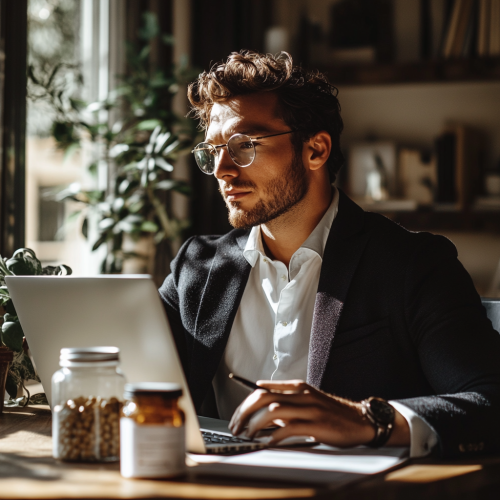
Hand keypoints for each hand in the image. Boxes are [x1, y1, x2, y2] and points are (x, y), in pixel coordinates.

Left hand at [229, 380, 409, 447]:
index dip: (245, 403)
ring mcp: (309, 409)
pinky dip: (275, 436)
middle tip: (236, 427)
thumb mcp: (308, 401)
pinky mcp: (316, 425)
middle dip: (245, 412)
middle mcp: (301, 395)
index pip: (263, 389)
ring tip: (249, 435)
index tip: (235, 415)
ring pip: (273, 411)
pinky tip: (269, 442)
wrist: (359, 420)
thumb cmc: (331, 413)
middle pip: (263, 397)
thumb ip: (287, 404)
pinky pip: (289, 428)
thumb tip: (263, 411)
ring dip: (256, 424)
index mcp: (297, 387)